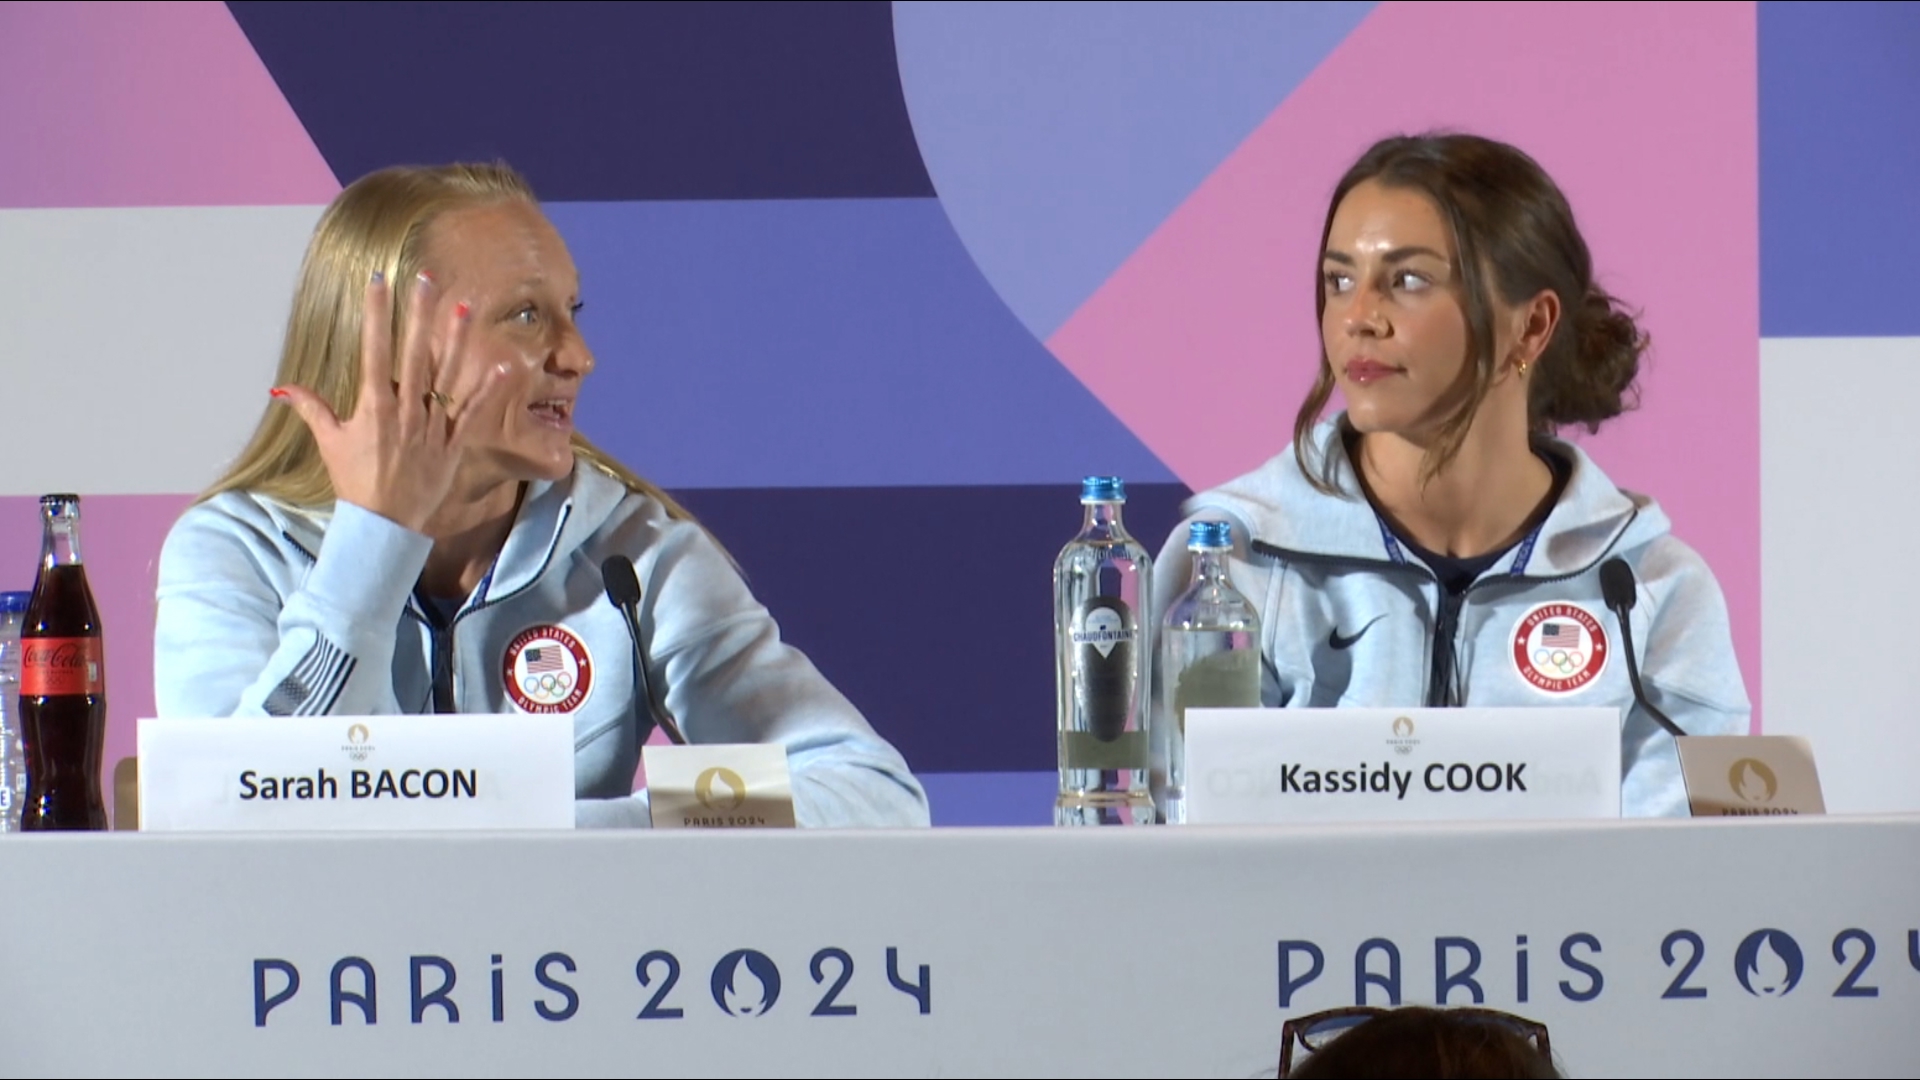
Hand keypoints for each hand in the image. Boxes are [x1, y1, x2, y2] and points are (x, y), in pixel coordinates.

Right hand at [273, 271, 512, 532]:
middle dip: (419, 313)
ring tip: (465, 305)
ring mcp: (432, 426)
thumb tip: (281, 388)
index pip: (374, 349)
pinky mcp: (454, 444)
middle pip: (414, 353)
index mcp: (374, 406)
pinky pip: (474, 413)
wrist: (383, 524)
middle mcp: (405, 410)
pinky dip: (489, 390)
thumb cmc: (355, 481)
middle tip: (426, 277)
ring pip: (447, 375)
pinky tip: (505, 364)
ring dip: (456, 340)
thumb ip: (311, 409)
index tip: (378, 281)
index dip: (377, 313)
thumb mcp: (329, 443)